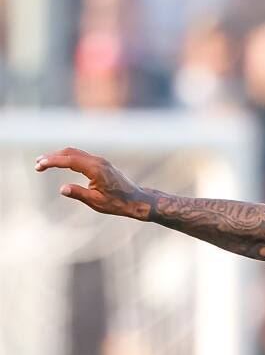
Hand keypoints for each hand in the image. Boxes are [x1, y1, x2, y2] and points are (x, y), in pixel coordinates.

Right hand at [34, 147, 152, 219]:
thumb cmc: (118, 203)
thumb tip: (62, 188)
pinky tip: (60, 162)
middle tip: (37, 164)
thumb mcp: (97, 202)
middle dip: (53, 156)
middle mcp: (98, 161)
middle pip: (71, 152)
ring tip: (43, 162)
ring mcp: (100, 161)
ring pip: (76, 153)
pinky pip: (81, 156)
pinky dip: (68, 157)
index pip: (70, 160)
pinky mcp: (101, 164)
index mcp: (96, 169)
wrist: (136, 199)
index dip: (53, 161)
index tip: (39, 165)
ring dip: (59, 156)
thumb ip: (79, 194)